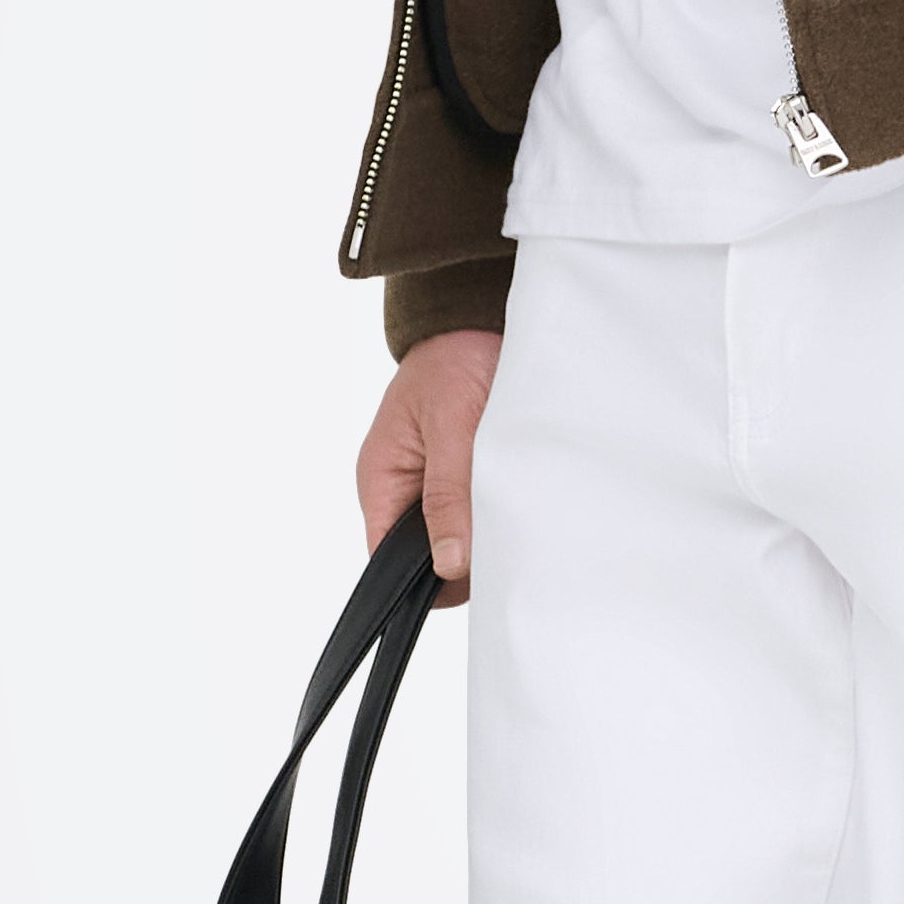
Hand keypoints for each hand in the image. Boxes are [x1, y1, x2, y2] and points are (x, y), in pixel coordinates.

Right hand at [357, 327, 501, 596]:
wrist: (483, 318)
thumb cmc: (457, 358)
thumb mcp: (453, 425)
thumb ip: (449, 495)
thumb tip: (448, 564)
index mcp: (381, 477)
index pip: (387, 558)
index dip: (422, 581)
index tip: (468, 586)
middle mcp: (404, 488)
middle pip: (426, 554)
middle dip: (465, 559)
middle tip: (506, 545)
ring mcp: (434, 484)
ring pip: (457, 537)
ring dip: (486, 533)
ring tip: (518, 515)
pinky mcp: (465, 477)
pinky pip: (478, 513)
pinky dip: (499, 514)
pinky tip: (522, 503)